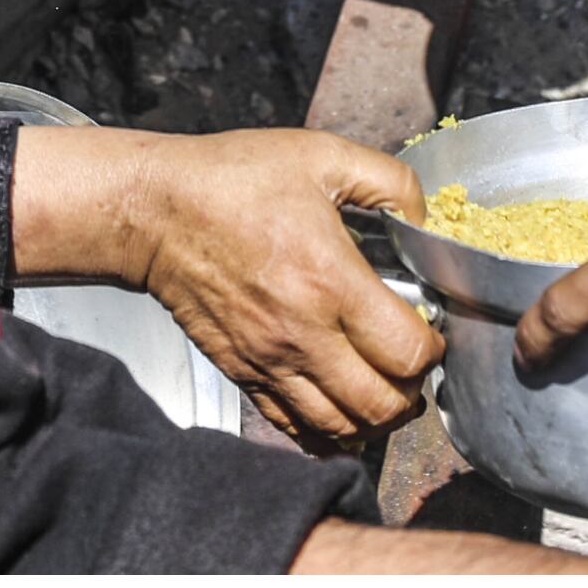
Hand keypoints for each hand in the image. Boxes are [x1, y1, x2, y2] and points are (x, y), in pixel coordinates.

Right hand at [117, 128, 438, 439]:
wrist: (155, 211)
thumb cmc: (231, 181)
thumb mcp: (321, 155)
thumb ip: (389, 180)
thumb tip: (423, 217)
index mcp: (328, 279)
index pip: (406, 352)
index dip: (432, 350)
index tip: (429, 331)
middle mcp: (301, 333)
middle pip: (382, 406)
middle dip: (412, 394)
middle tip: (411, 366)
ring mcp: (269, 361)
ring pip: (341, 429)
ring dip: (375, 419)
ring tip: (382, 389)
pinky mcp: (243, 374)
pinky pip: (295, 429)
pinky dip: (328, 432)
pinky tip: (339, 406)